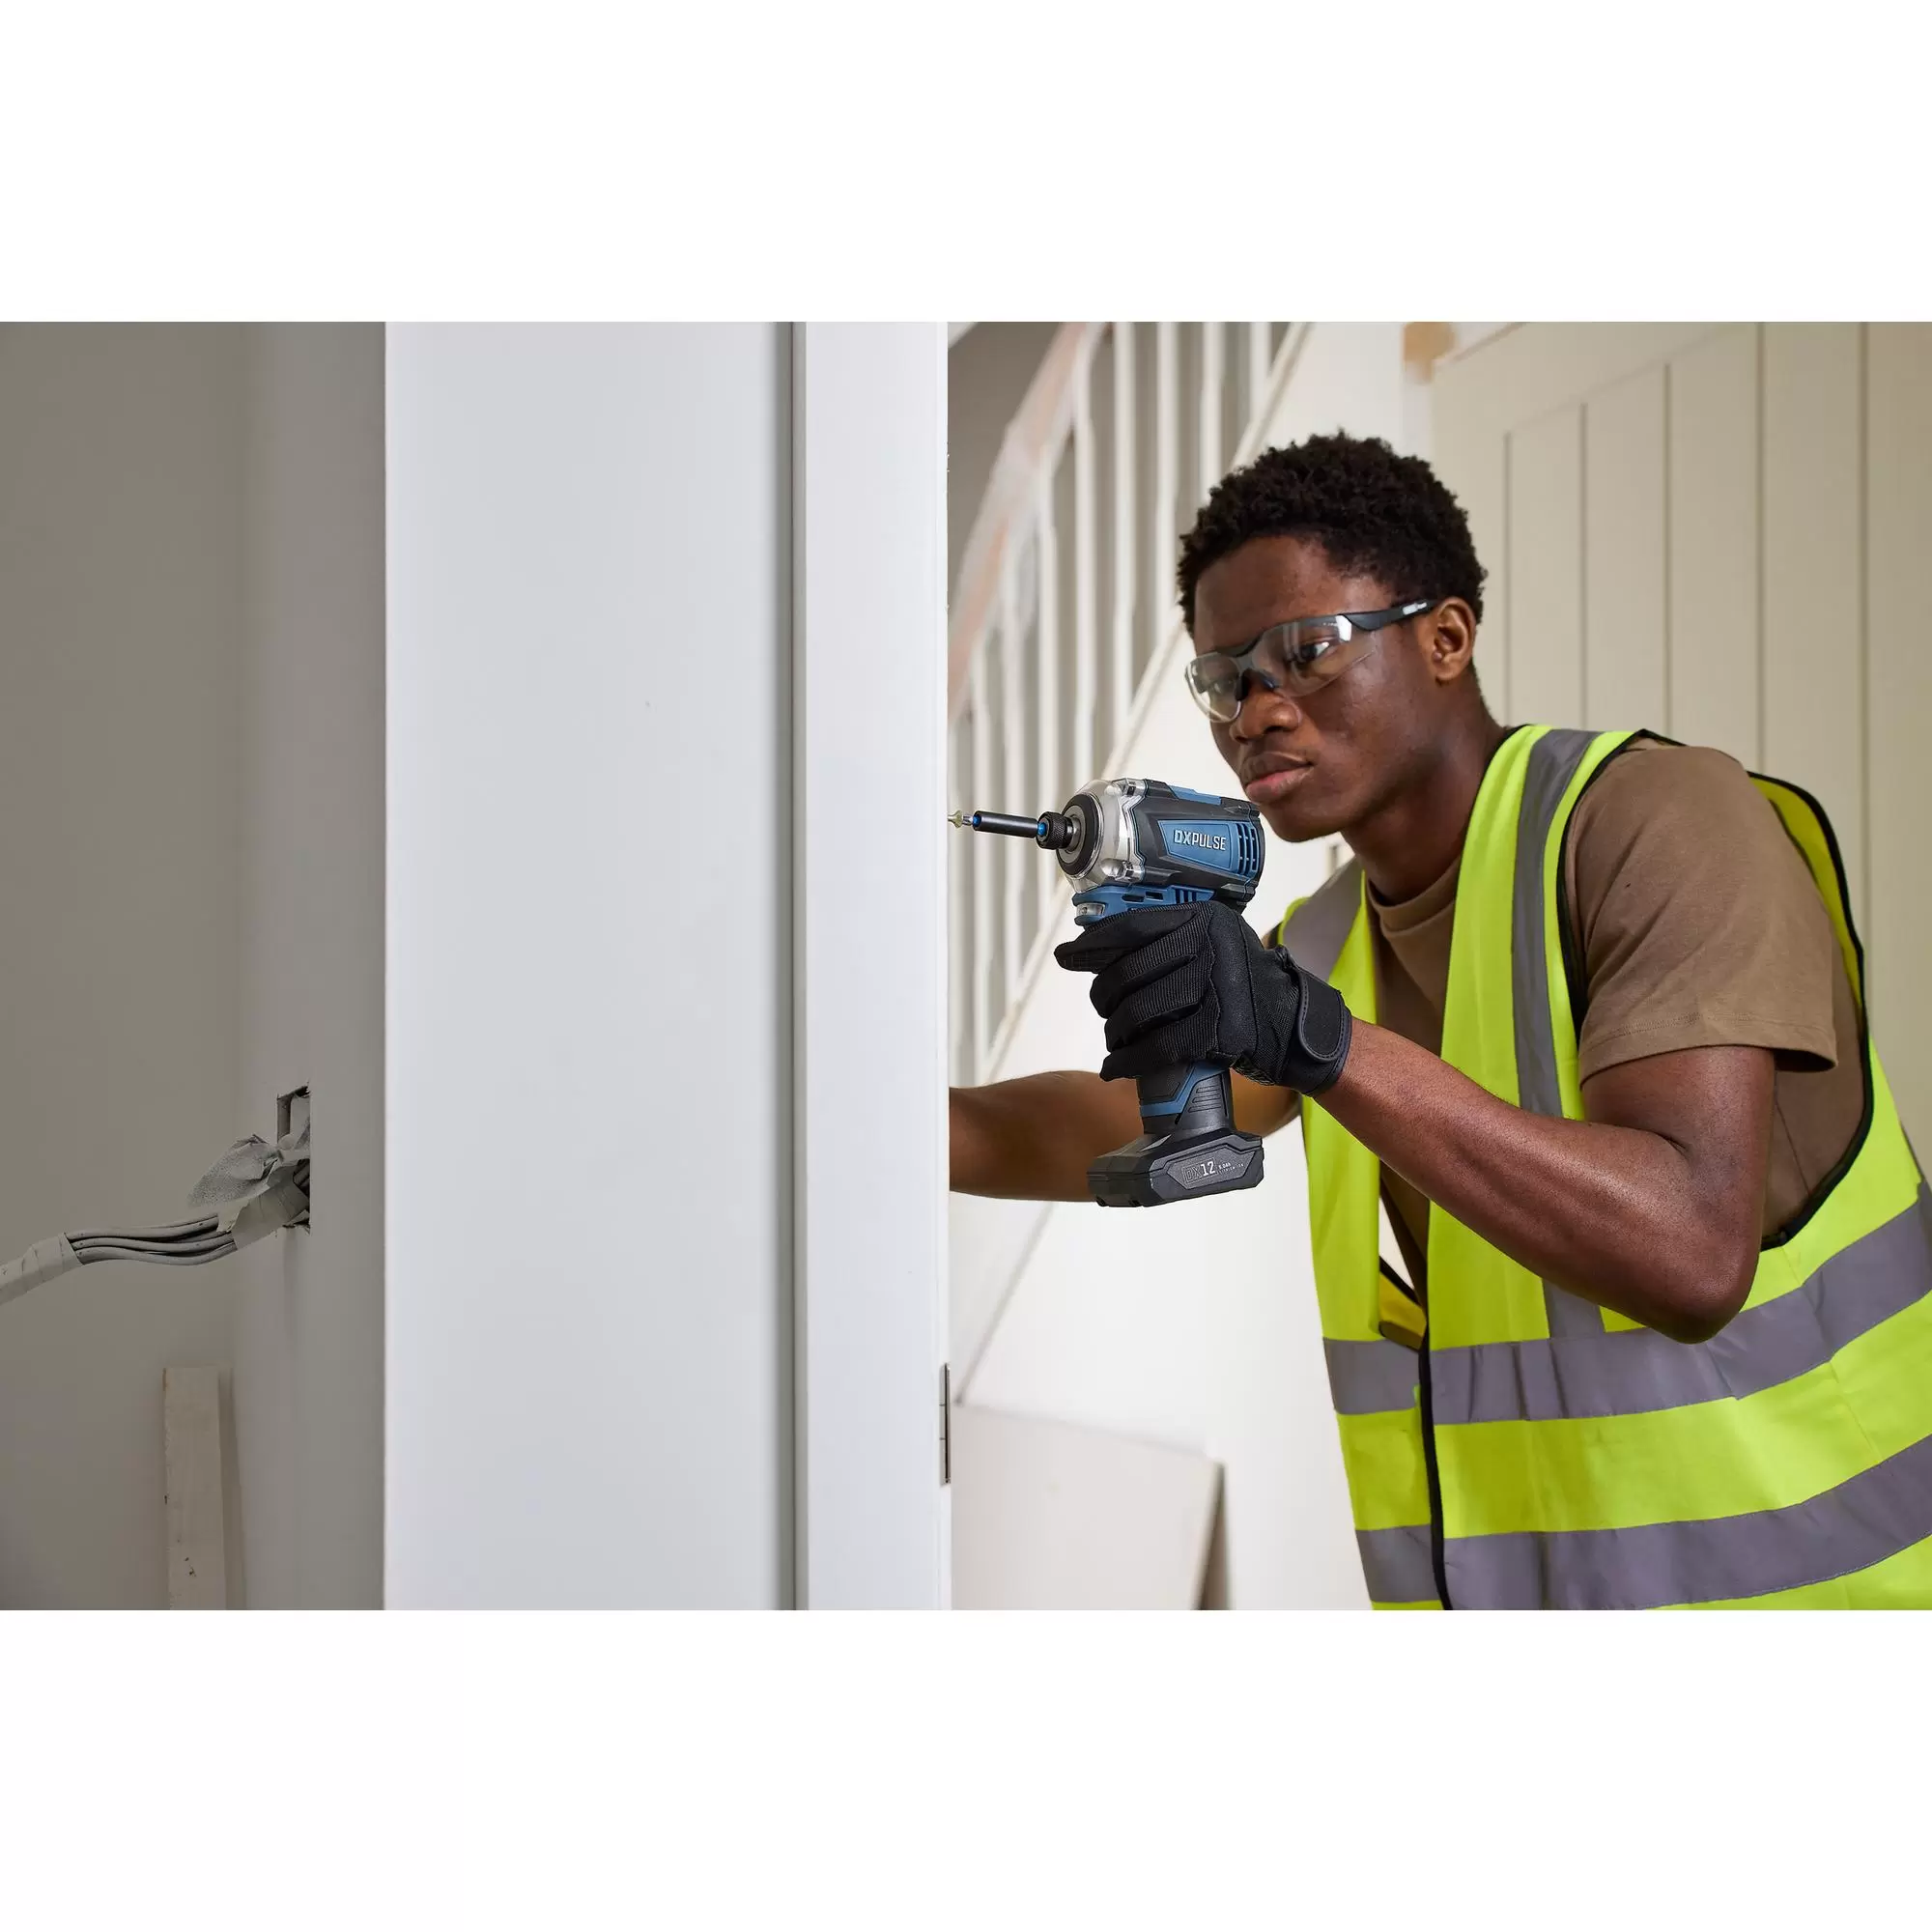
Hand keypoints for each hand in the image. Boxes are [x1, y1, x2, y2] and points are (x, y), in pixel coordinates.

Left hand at [1054, 900, 1352, 1093]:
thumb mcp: (1216, 944)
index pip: (1131, 928)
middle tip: (1104, 1012)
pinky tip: (1114, 1067)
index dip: (1092, 945)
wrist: (1293, 1026)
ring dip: (1114, 1033)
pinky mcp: (1221, 1030)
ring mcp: (1218, 988)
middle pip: (1128, 974)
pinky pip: (1158, 1048)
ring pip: (1138, 1012)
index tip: (1067, 957)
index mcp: (1203, 918)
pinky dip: (1128, 1062)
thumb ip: (1172, 937)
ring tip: (1113, 1041)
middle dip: (1103, 999)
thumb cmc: (1242, 986)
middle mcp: (1211, 946)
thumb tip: (1098, 944)